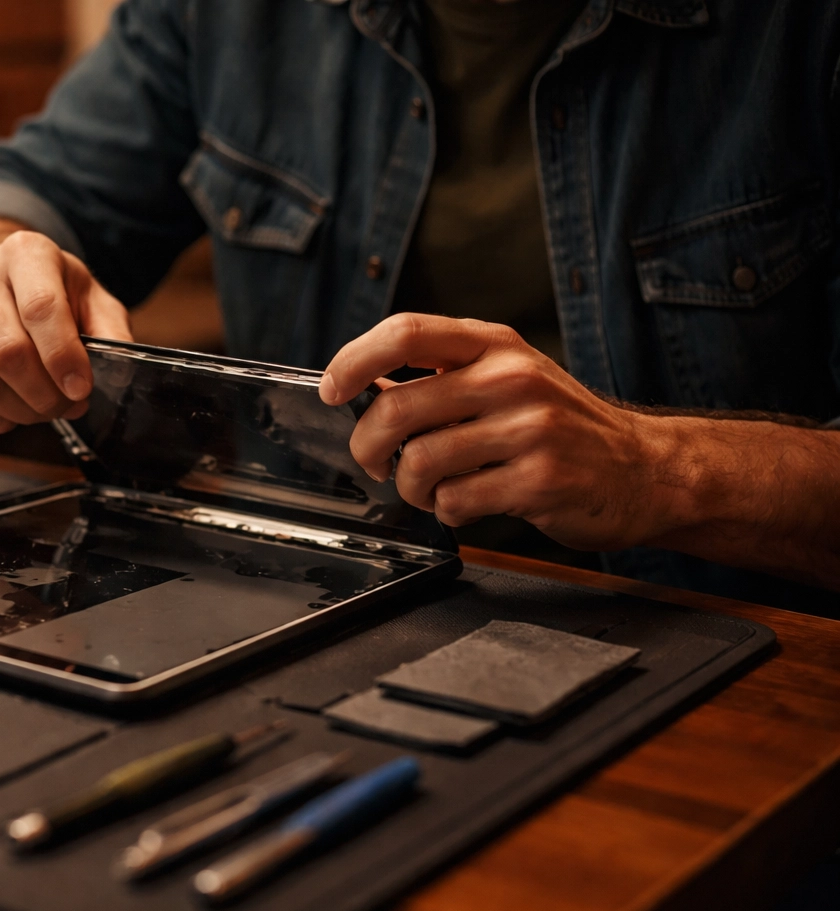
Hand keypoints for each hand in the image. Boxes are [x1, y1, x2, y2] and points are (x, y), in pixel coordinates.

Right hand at [0, 229, 131, 433]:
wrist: (4, 283)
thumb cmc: (54, 293)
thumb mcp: (92, 300)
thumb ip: (110, 333)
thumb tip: (118, 374)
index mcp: (24, 252)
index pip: (40, 308)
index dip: (63, 358)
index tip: (80, 389)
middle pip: (7, 352)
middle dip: (44, 394)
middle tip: (66, 405)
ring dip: (21, 411)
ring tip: (44, 409)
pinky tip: (15, 412)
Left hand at [319, 313, 679, 549]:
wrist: (646, 470)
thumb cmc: (561, 426)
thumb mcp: (506, 379)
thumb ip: (442, 378)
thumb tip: (363, 387)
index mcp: (495, 345)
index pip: (405, 332)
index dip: (353, 361)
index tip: (332, 390)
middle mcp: (512, 377)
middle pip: (398, 407)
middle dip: (369, 446)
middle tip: (376, 462)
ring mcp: (530, 429)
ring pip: (421, 462)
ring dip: (410, 487)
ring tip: (430, 488)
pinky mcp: (540, 480)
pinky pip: (455, 501)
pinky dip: (447, 511)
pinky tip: (468, 503)